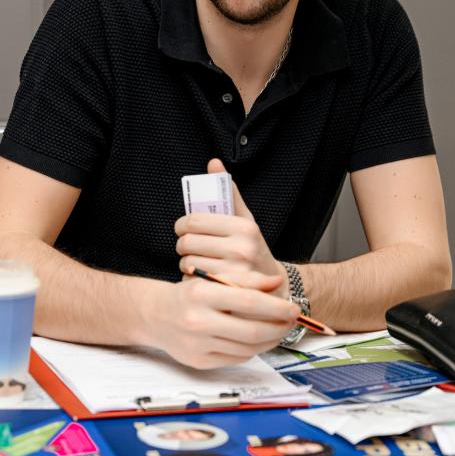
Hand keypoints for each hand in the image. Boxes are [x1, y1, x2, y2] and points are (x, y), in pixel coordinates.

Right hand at [151, 271, 299, 368]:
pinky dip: (253, 350)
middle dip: (279, 327)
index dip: (276, 306)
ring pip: (247, 348)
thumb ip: (245, 279)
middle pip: (251, 330)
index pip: (247, 301)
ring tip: (280, 330)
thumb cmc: (189, 294)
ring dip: (270, 340)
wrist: (155, 315)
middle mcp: (197, 320)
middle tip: (292, 322)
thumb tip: (277, 281)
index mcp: (201, 293)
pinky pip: (236, 358)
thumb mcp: (212, 279)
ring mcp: (197, 344)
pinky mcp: (199, 361)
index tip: (293, 307)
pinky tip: (260, 340)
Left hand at [175, 159, 288, 297]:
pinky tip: (201, 276)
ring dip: (186, 262)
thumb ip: (228, 193)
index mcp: (244, 227)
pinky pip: (193, 281)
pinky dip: (191, 279)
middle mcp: (241, 250)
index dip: (182, 224)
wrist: (273, 287)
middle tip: (187, 245)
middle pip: (187, 243)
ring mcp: (234, 273)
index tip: (183, 227)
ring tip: (197, 261)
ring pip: (187, 263)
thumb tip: (213, 163)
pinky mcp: (226, 292)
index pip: (194, 221)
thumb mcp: (245, 220)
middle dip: (182, 244)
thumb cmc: (253, 249)